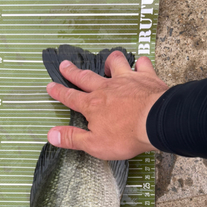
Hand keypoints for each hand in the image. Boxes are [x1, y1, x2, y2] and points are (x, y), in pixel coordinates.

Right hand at [46, 51, 168, 159]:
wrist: (155, 123)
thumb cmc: (126, 136)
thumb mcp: (94, 144)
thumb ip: (72, 138)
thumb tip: (52, 135)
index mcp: (93, 105)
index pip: (71, 97)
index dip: (59, 92)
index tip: (50, 86)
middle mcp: (107, 88)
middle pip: (86, 77)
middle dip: (73, 72)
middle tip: (65, 64)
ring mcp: (127, 80)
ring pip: (114, 64)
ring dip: (109, 62)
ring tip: (106, 63)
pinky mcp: (146, 78)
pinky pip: (141, 64)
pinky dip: (139, 63)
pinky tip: (139, 64)